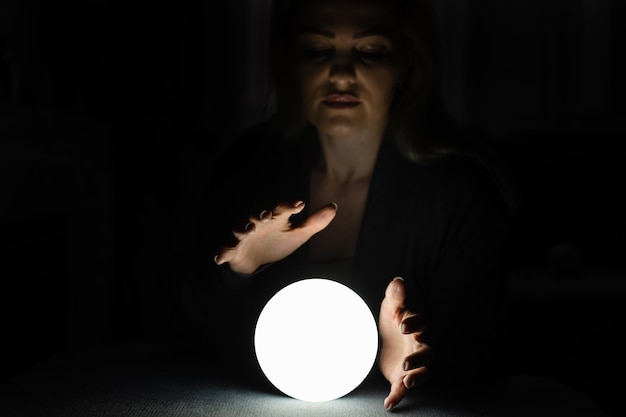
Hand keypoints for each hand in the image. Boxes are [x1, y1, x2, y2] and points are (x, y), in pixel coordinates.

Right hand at [214, 200, 336, 274]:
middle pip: (257, 214)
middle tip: (267, 215)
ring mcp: (244, 237)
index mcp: (275, 218)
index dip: (289, 206)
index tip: (299, 205)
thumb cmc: (278, 241)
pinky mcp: (233, 250)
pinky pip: (226, 249)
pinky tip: (220, 257)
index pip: (282, 208)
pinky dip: (222, 252)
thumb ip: (315, 222)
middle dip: (261, 214)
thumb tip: (333, 207)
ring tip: (248, 229)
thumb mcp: (298, 234)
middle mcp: (258, 224)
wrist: (257, 260)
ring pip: (240, 228)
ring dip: (243, 227)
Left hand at [378, 277, 431, 409]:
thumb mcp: (390, 308)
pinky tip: (389, 403)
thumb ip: (395, 297)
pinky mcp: (402, 378)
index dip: (414, 324)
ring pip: (421, 374)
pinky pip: (402, 389)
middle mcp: (418, 348)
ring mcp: (412, 365)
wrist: (386, 341)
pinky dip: (397, 397)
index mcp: (416, 329)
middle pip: (426, 354)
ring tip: (407, 382)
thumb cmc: (393, 322)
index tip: (403, 324)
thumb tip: (397, 281)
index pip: (421, 325)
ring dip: (416, 378)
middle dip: (418, 358)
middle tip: (406, 362)